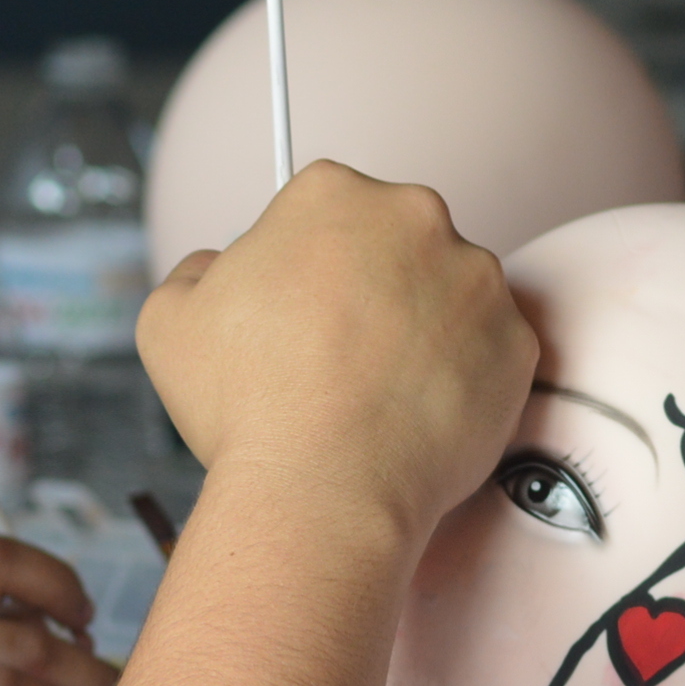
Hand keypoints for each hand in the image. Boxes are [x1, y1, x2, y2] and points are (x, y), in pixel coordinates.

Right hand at [140, 161, 534, 544]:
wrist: (324, 490)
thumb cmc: (245, 404)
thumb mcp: (168, 319)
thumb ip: (196, 270)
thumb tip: (217, 268)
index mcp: (331, 194)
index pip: (319, 210)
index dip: (299, 263)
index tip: (292, 308)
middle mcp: (415, 217)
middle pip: (390, 242)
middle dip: (366, 286)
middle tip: (329, 351)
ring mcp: (477, 279)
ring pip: (445, 293)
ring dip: (416, 327)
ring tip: (370, 391)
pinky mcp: (516, 341)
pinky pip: (486, 350)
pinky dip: (457, 376)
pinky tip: (409, 412)